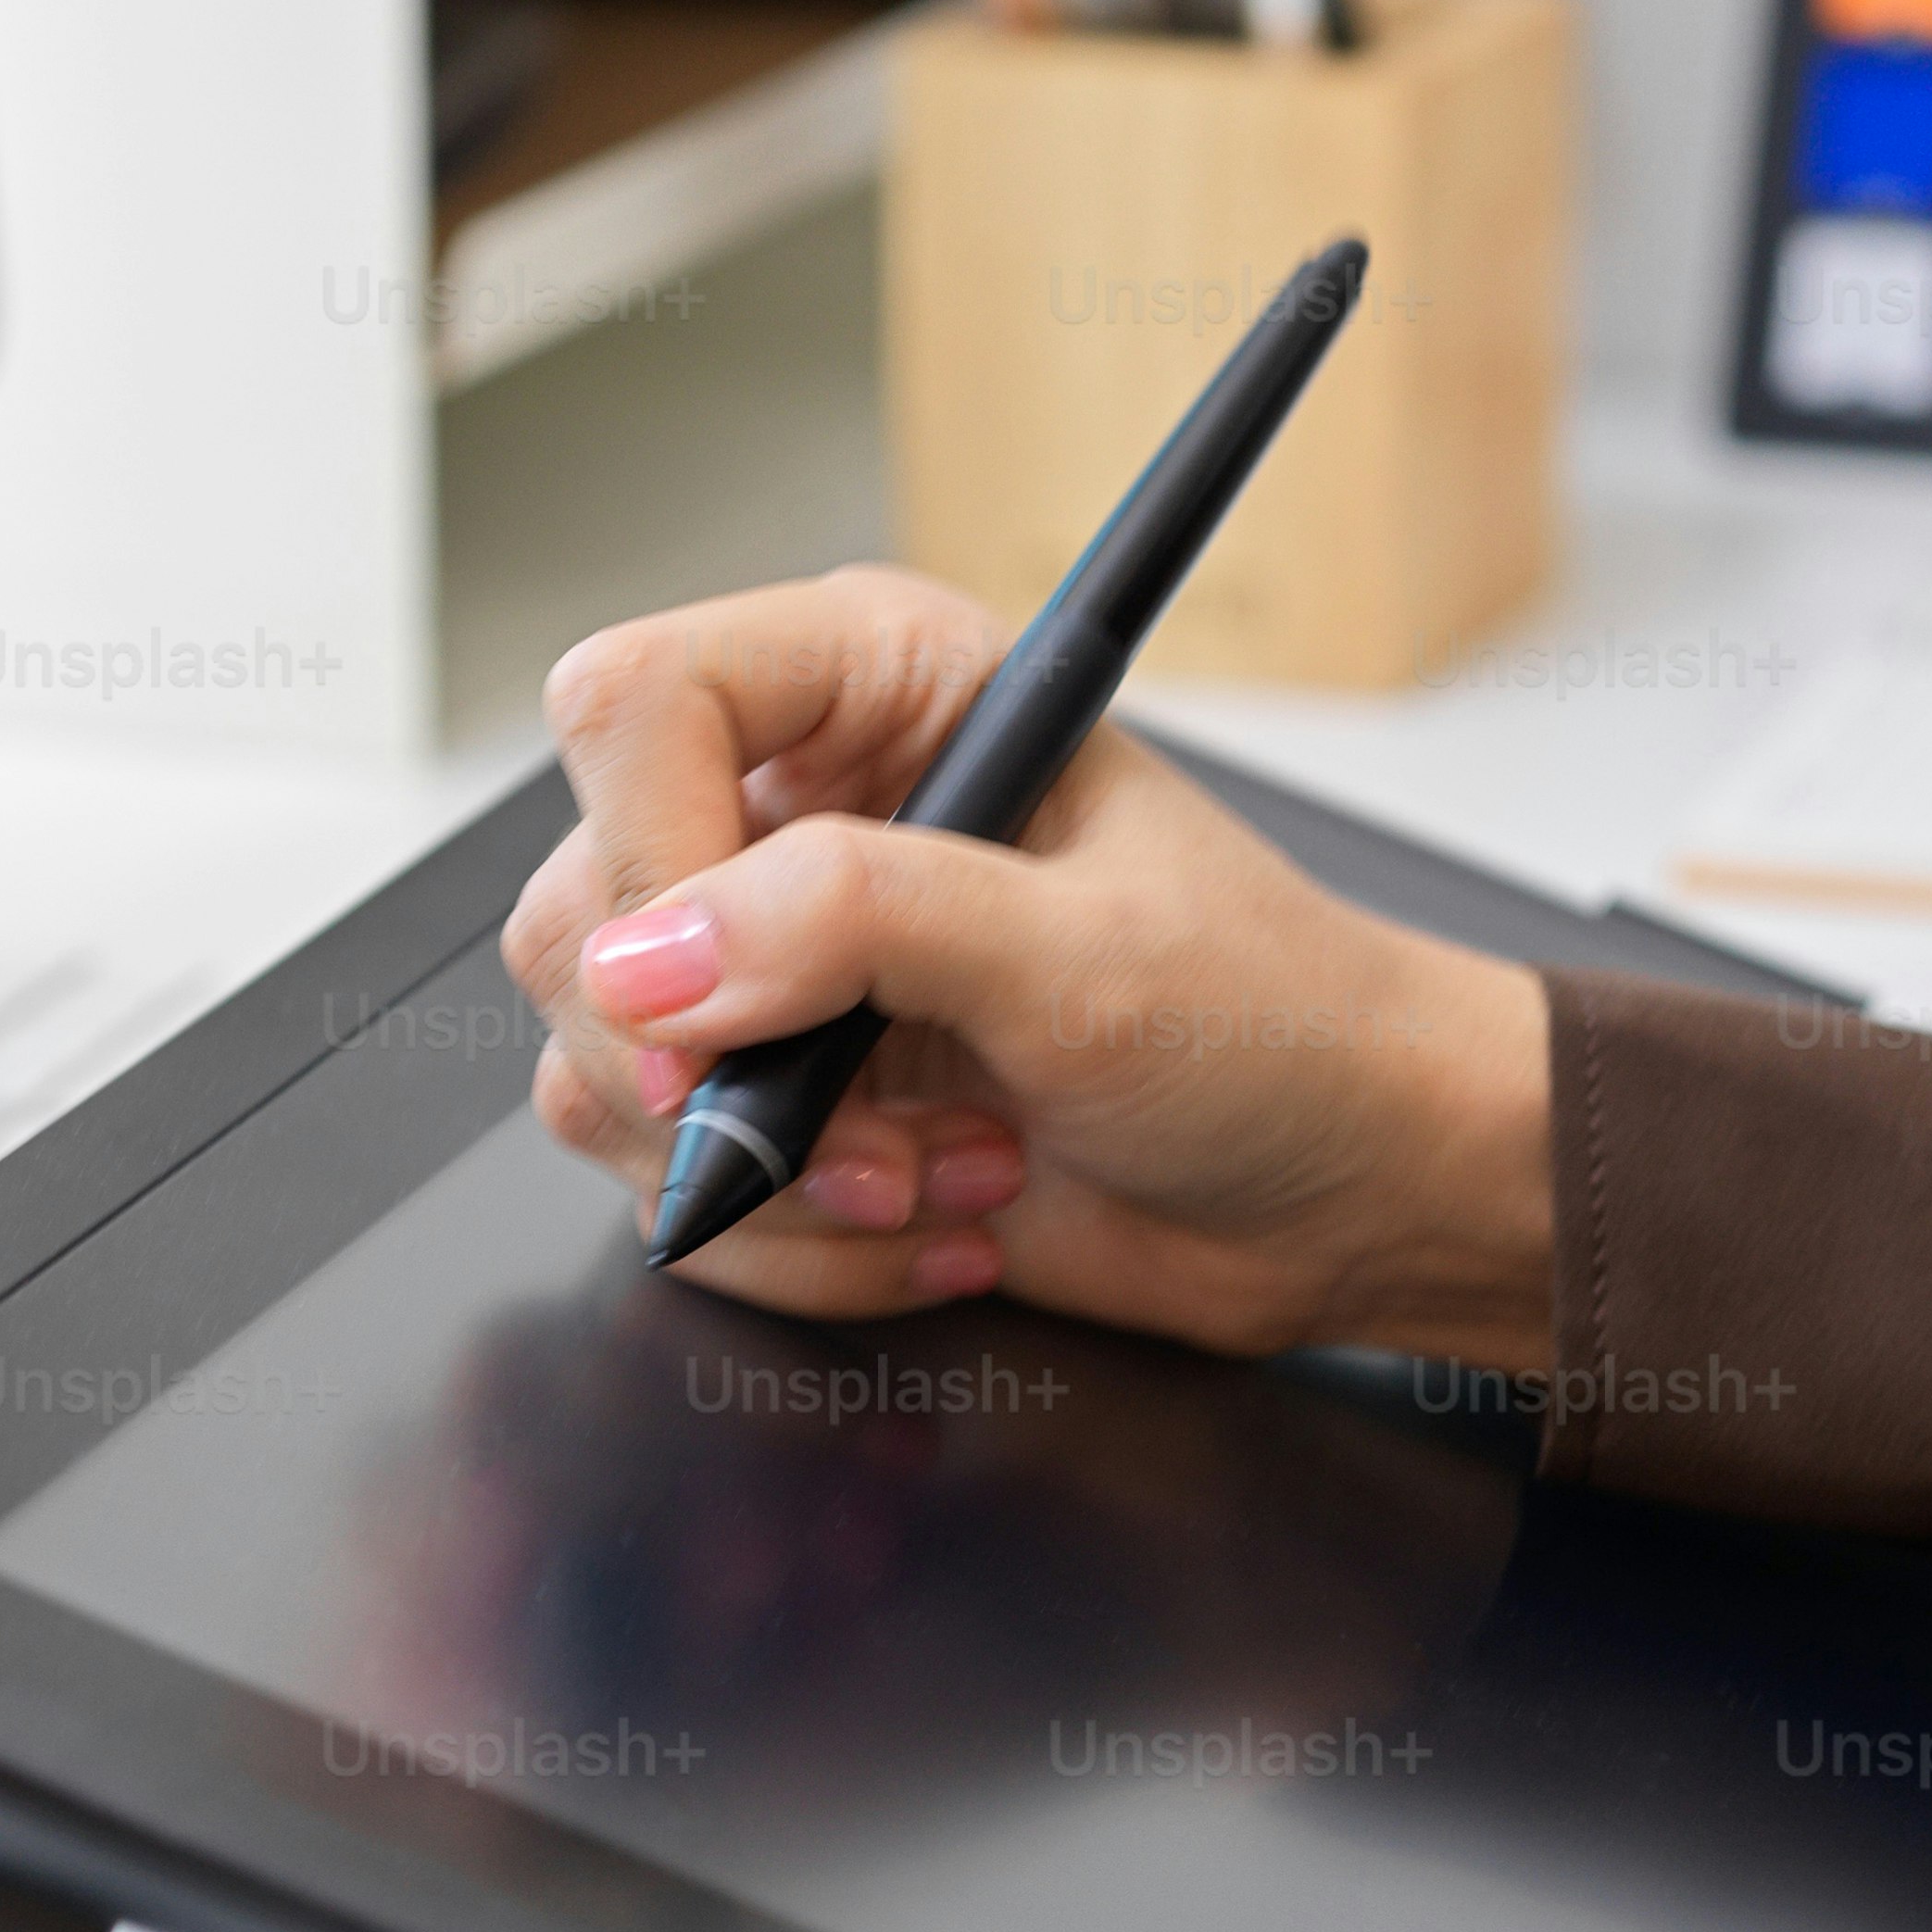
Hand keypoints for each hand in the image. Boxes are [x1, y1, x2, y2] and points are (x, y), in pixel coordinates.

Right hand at [507, 568, 1560, 1368]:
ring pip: (600, 1066)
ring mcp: (779, 969)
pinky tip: (936, 1221)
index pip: (634, 707)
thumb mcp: (1085, 953)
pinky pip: (666, 1185)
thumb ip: (856, 923)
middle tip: (860, 1121)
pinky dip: (793, 1242)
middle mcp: (800, 813)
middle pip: (584, 910)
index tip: (718, 993)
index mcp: (878, 689)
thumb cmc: (1277, 1027)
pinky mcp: (783, 1106)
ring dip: (767, 1170)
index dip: (648, 857)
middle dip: (711, 1064)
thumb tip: (654, 963)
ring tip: (940, 1173)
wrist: (1347, 1196)